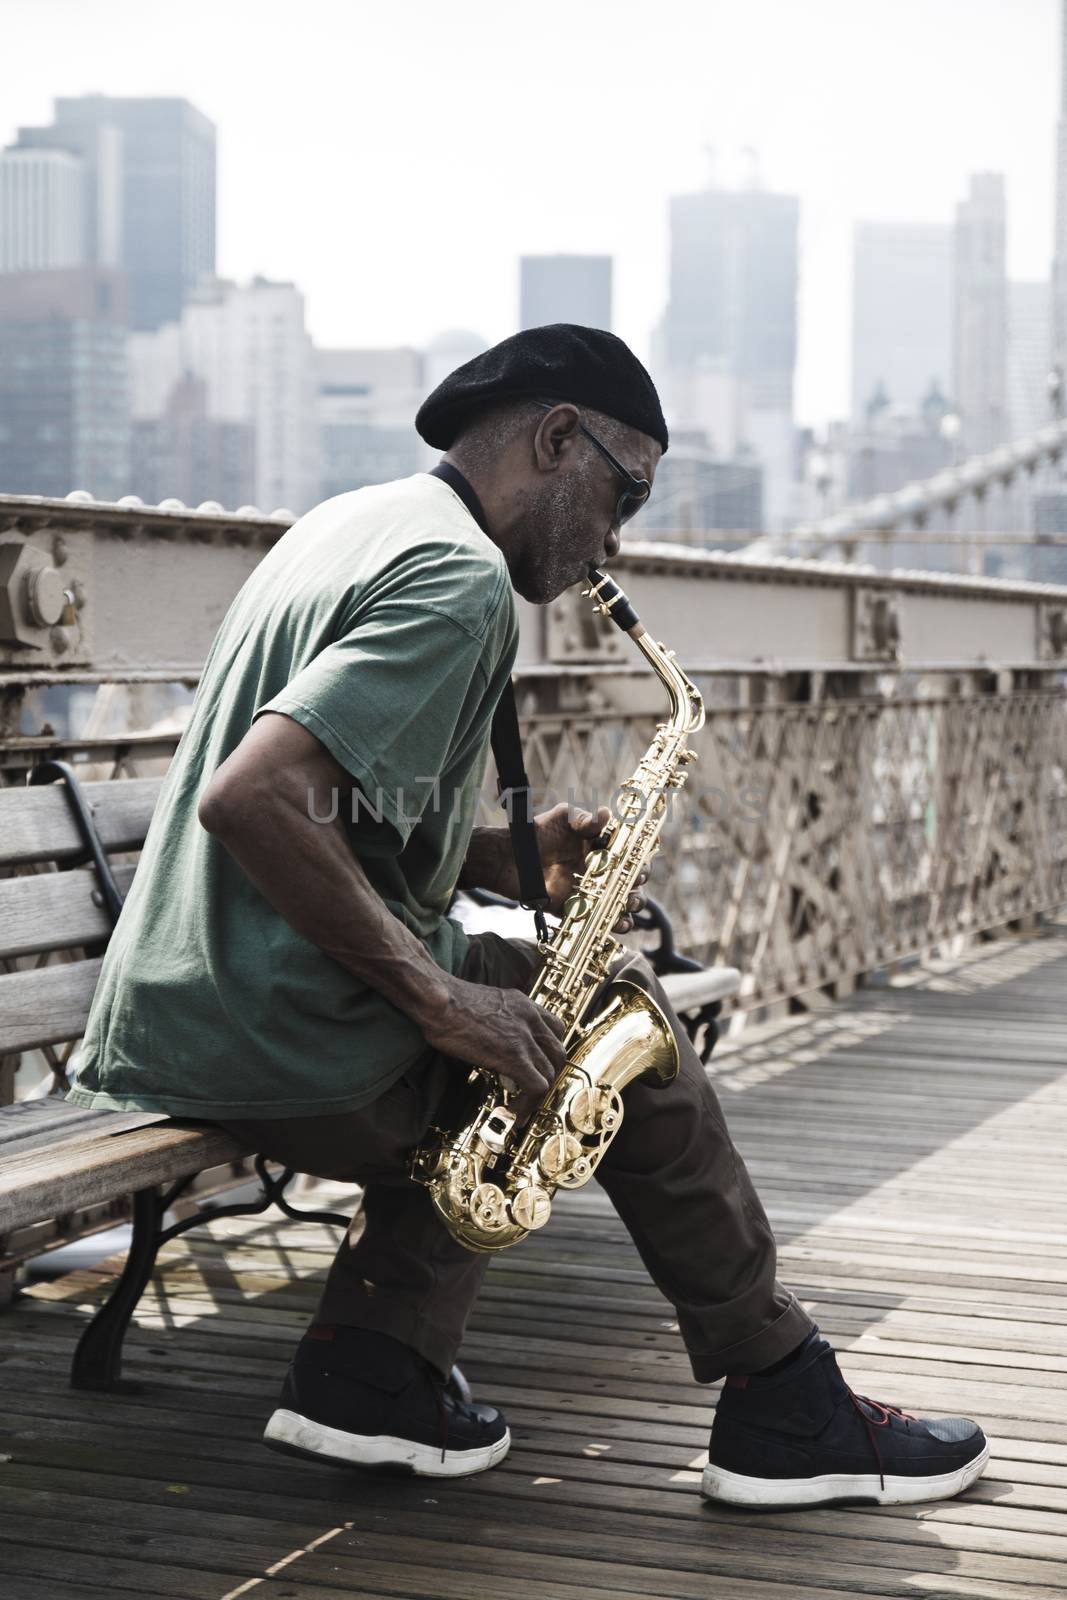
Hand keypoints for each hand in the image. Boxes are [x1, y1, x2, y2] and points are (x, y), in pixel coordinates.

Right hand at [422, 975, 567, 1102]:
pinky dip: (529, 1105)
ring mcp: (524, 1038)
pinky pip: (536, 1087)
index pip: (554, 1028)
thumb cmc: (447, 1002)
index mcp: (522, 1004)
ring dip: (538, 1094)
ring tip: (522, 1105)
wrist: (439, 1001)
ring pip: (550, 1072)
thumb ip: (495, 1021)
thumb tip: (488, 1043)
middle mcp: (529, 1018)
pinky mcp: (514, 1056)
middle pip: (558, 1052)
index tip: (539, 1064)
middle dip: (549, 1074)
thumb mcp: (483, 1005)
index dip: (549, 1051)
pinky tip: (515, 1113)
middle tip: (533, 1088)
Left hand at [535, 804, 647, 931]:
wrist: (509, 855)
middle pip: (628, 882)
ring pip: (617, 904)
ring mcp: (586, 891)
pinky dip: (609, 925)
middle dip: (637, 885)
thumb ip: (584, 818)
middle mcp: (597, 871)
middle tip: (634, 883)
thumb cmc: (537, 830)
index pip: (629, 857)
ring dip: (629, 906)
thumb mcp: (563, 817)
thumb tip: (606, 815)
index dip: (640, 861)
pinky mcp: (572, 909)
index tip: (640, 864)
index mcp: (599, 849)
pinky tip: (616, 923)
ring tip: (627, 904)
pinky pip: (595, 920)